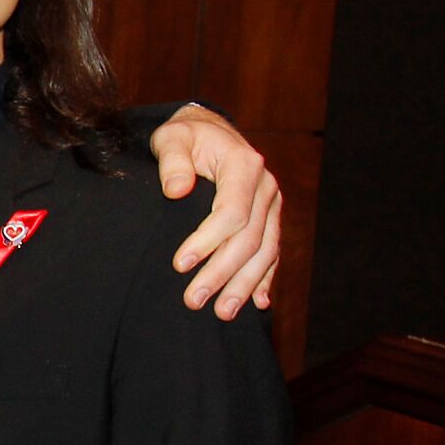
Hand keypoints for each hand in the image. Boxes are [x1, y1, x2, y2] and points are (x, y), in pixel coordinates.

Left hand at [148, 104, 280, 318]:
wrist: (208, 131)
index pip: (232, 211)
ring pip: (265, 251)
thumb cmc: (185, 136)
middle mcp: (265, 187)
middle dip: (222, 273)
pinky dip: (266, 278)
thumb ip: (172, 161)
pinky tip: (259, 303)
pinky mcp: (269, 218)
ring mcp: (271, 205)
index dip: (208, 241)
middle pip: (249, 238)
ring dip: (244, 285)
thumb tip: (175, 189)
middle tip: (194, 301)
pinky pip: (272, 252)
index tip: (180, 265)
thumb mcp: (172, 138)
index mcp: (244, 166)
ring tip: (222, 313)